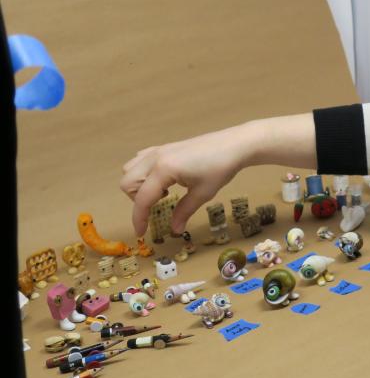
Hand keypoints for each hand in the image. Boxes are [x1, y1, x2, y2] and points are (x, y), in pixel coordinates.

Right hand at [120, 124, 253, 235]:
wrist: (234, 144)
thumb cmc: (221, 168)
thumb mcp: (203, 193)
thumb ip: (184, 211)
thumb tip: (174, 230)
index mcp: (163, 170)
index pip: (142, 199)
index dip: (139, 219)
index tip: (141, 233)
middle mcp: (155, 158)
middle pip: (127, 183)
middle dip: (138, 199)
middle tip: (160, 205)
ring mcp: (158, 150)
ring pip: (130, 169)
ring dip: (139, 184)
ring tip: (163, 191)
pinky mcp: (164, 147)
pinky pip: (141, 160)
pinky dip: (144, 172)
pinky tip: (164, 178)